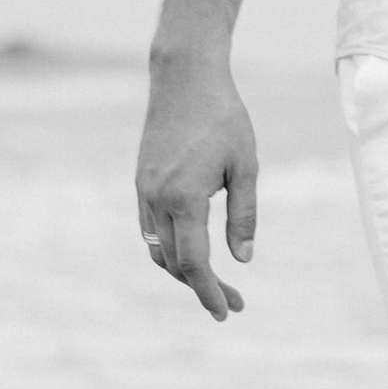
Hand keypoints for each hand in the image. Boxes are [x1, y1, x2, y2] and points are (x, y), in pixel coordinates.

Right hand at [135, 52, 259, 320]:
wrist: (184, 76)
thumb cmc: (223, 117)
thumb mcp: (246, 166)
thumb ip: (244, 216)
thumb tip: (243, 260)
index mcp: (184, 199)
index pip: (193, 263)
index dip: (209, 292)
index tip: (227, 312)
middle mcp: (156, 199)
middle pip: (174, 263)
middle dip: (201, 287)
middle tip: (234, 303)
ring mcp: (144, 190)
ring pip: (157, 249)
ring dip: (183, 271)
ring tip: (215, 282)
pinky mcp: (141, 181)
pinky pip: (150, 229)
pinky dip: (169, 248)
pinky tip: (193, 250)